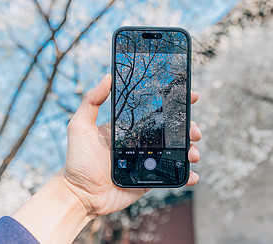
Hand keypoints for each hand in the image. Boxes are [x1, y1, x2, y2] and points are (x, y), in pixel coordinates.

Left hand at [62, 73, 200, 217]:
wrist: (80, 195)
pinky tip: (192, 175)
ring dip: (190, 150)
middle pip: (172, 130)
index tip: (191, 96)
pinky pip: (172, 175)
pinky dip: (186, 175)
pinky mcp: (151, 179)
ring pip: (176, 151)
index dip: (175, 103)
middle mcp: (142, 141)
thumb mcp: (80, 126)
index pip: (156, 111)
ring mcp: (148, 160)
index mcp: (130, 127)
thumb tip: (107, 77)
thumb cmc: (77, 160)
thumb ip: (91, 101)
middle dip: (188, 128)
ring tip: (193, 154)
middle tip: (194, 131)